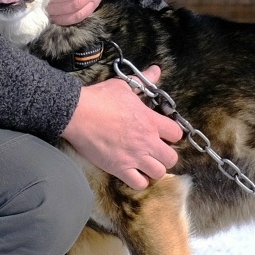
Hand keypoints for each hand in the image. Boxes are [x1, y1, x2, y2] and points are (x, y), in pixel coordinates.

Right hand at [62, 65, 182, 188]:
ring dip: (154, 170)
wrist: (78, 113)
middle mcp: (147, 141)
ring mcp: (134, 157)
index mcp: (150, 121)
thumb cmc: (100, 98)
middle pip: (172, 158)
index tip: (164, 134)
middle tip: (156, 152)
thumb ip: (144, 81)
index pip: (177, 133)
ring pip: (159, 173)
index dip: (172, 134)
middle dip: (166, 156)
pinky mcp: (119, 168)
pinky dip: (139, 182)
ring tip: (146, 164)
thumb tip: (156, 70)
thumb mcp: (124, 86)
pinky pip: (139, 184)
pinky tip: (134, 174)